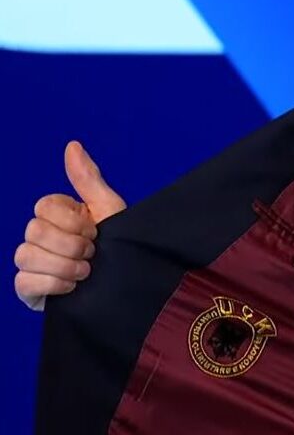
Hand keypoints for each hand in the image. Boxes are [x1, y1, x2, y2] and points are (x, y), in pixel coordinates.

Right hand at [14, 141, 127, 309]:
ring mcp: (31, 263)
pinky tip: (73, 287)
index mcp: (56, 215)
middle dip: (71, 244)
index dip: (73, 221)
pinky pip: (23, 282)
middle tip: (93, 253)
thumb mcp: (109, 208)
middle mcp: (39, 237)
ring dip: (64, 266)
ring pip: (26, 256)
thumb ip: (87, 178)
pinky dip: (53, 284)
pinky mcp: (28, 290)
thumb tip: (72, 145)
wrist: (129, 283)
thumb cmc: (120, 244)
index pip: (43, 206)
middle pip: (33, 231)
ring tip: (87, 272)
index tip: (96, 230)